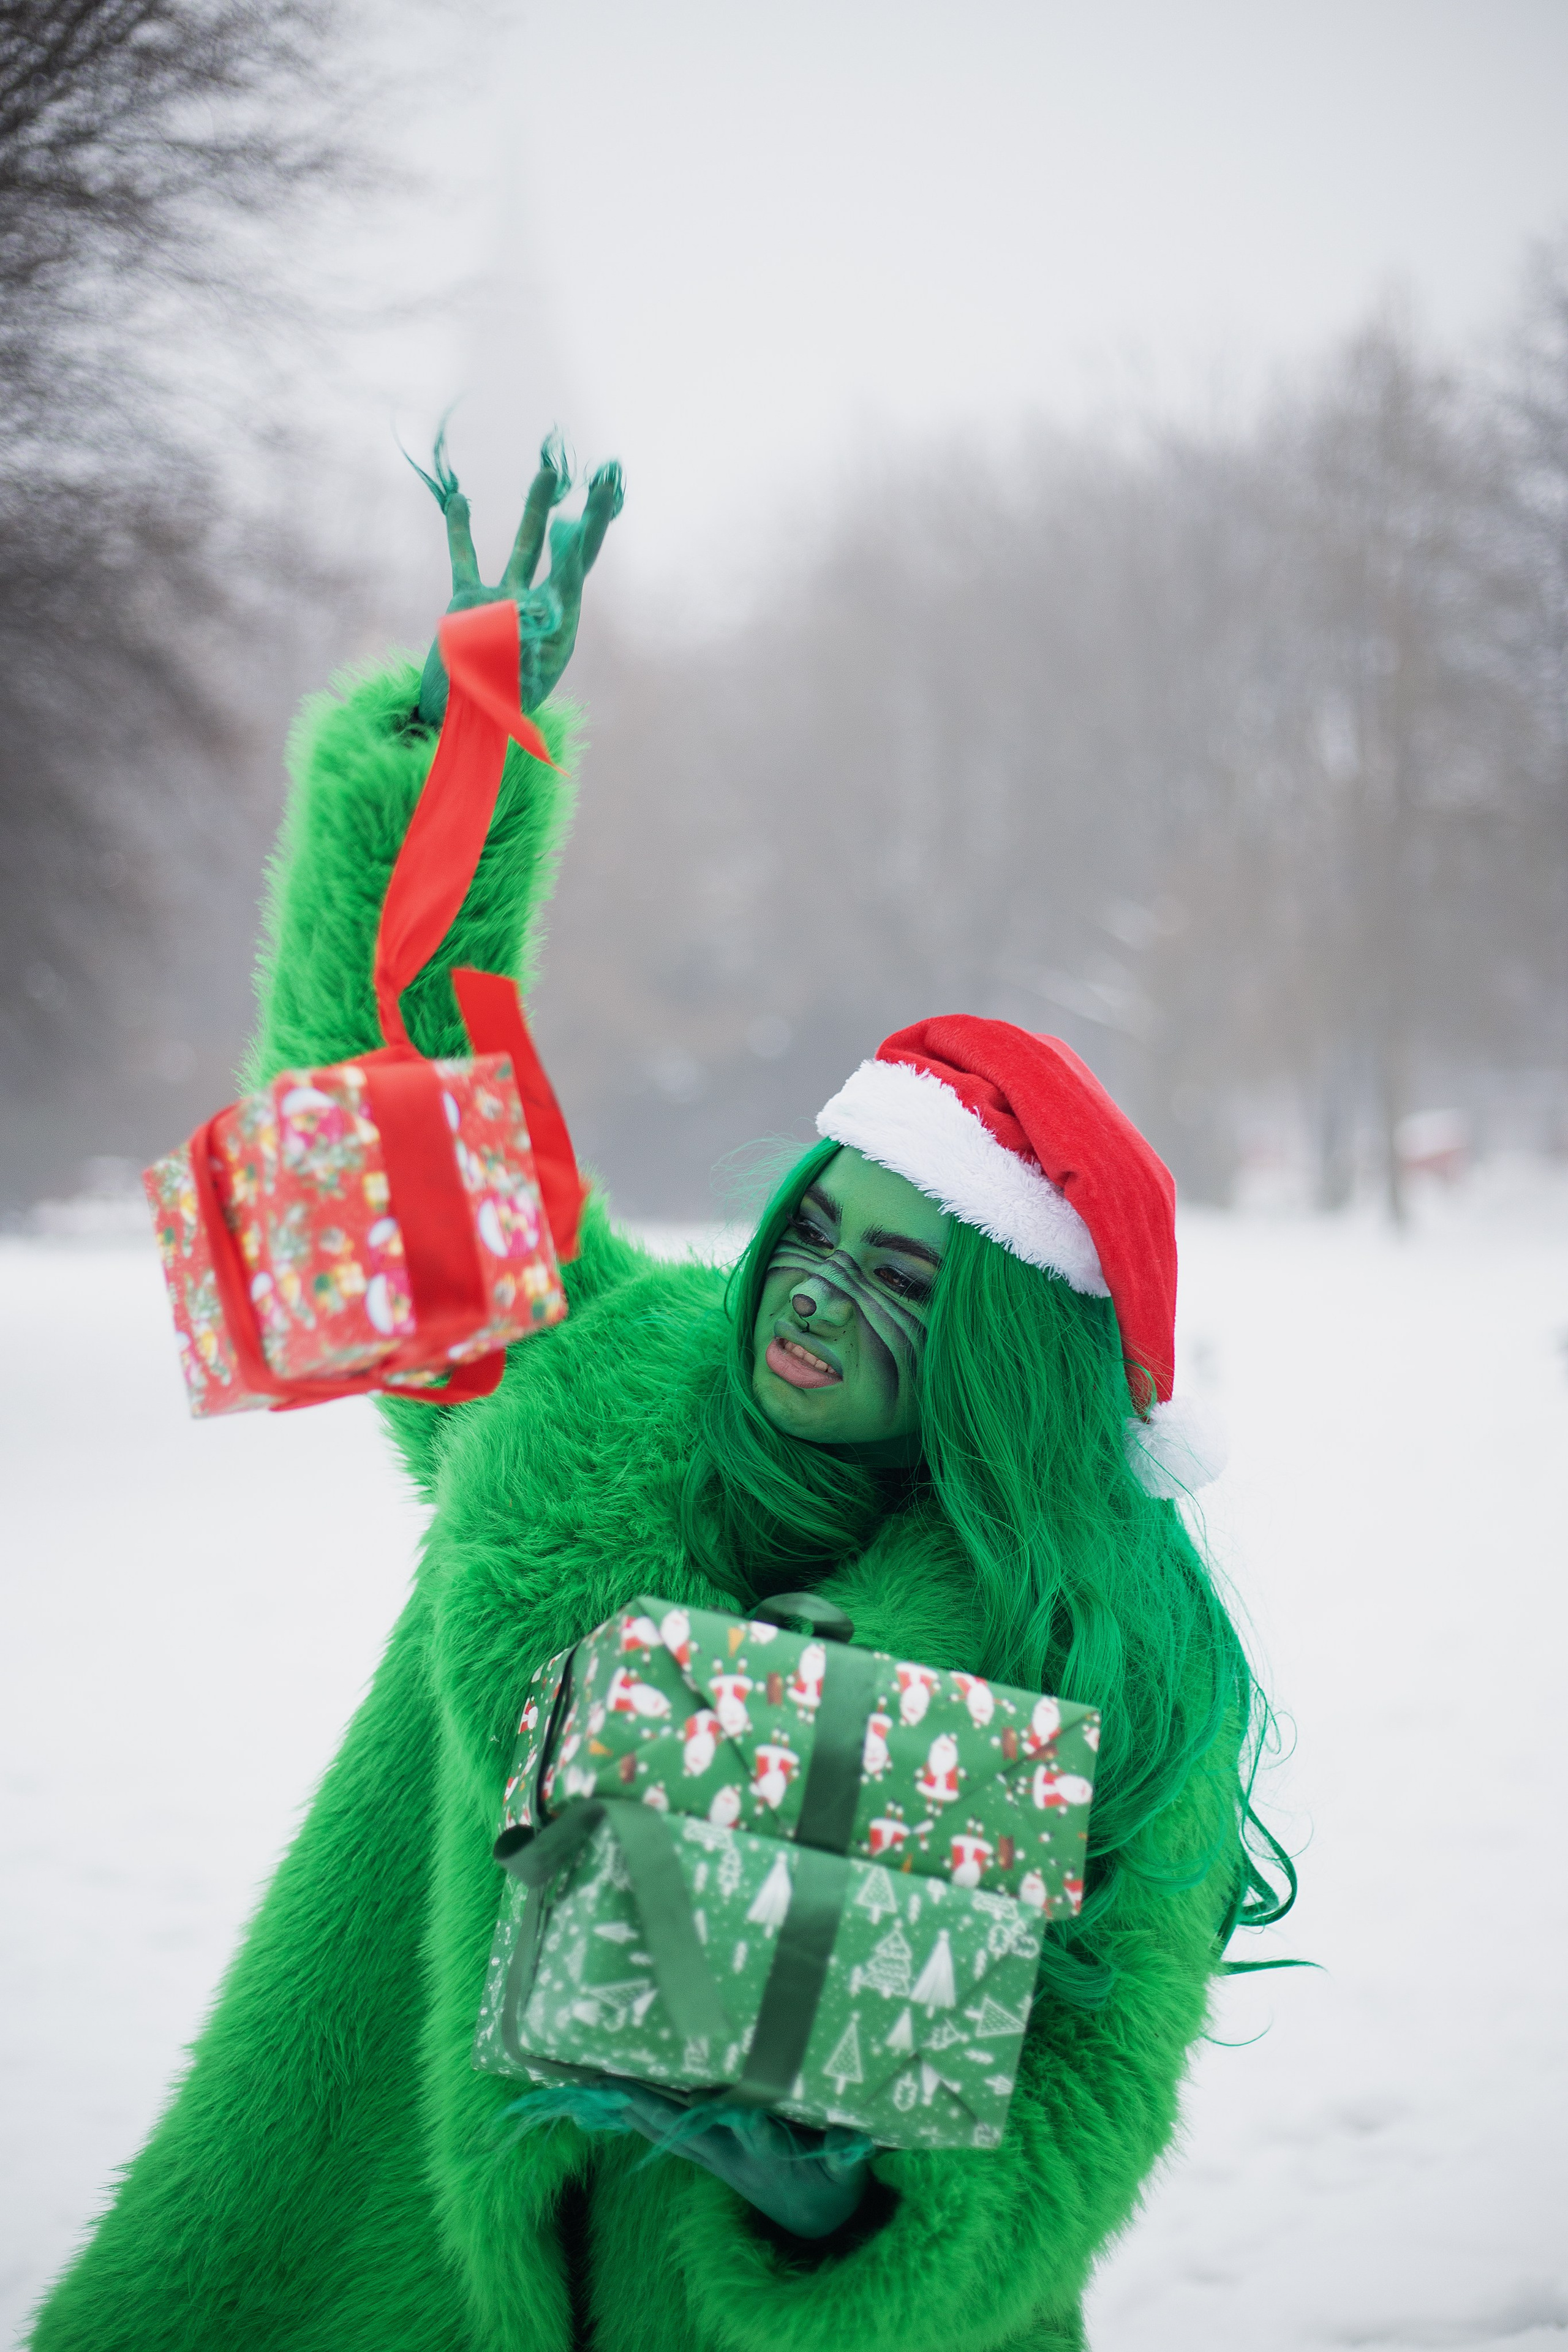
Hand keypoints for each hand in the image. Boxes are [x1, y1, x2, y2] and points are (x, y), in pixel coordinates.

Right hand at [410, 427, 623, 727]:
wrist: (456, 729)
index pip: (575, 575)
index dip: (583, 538)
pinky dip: (462, 533)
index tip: (590, 504)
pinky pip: (467, 561)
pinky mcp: (469, 605)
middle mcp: (536, 611)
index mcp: (556, 631)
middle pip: (565, 554)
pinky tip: (460, 501)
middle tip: (604, 478)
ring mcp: (503, 604)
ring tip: (547, 471)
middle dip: (583, 517)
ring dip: (535, 510)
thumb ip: (515, 654)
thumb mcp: (508, 689)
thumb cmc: (489, 717)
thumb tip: (517, 614)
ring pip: (523, 548)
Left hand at [616, 2084, 870, 2239]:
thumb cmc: (833, 2189)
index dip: (741, 2120)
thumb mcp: (849, 2177)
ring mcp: (719, 2160)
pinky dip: (643, 2122)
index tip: (726, 2103)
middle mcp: (736, 2158)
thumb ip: (848, 2156)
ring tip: (603, 2087)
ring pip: (673, 2134)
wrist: (814, 2226)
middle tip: (620, 2086)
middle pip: (692, 2131)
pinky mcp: (711, 2160)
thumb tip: (855, 2139)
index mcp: (771, 2156)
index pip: (755, 2135)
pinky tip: (616, 2104)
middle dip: (658, 2108)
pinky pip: (670, 2140)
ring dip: (638, 2112)